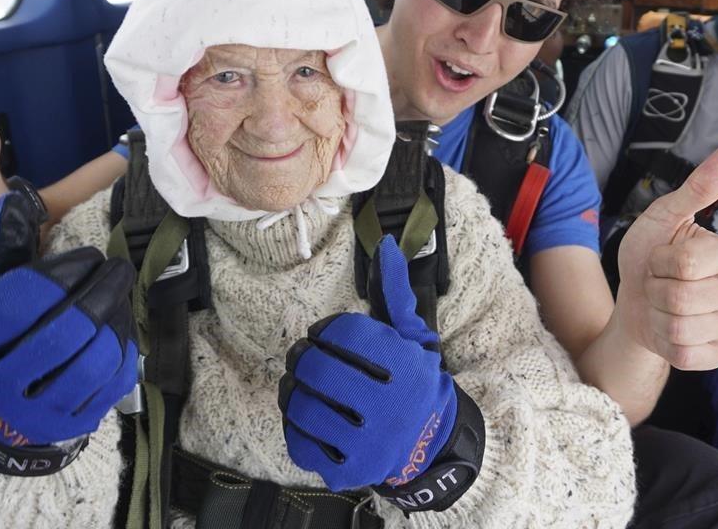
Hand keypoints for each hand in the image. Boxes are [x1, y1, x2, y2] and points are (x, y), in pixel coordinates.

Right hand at [0, 190, 138, 445]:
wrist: (2, 418)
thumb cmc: (7, 340)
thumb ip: (8, 252)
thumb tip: (12, 202)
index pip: (24, 297)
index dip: (66, 270)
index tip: (90, 255)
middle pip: (63, 331)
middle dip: (101, 292)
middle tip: (120, 269)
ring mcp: (32, 410)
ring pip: (91, 361)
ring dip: (115, 323)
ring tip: (121, 299)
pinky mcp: (66, 426)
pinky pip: (109, 384)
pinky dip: (123, 352)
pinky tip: (122, 331)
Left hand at [278, 236, 460, 491]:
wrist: (427, 446)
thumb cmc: (411, 382)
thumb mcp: (412, 338)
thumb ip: (394, 294)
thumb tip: (385, 245)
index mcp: (408, 367)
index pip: (346, 334)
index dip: (326, 330)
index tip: (324, 334)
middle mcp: (391, 407)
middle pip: (318, 369)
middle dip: (301, 358)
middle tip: (301, 356)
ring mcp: (368, 444)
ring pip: (303, 407)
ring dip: (291, 390)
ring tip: (296, 383)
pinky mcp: (348, 471)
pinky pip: (300, 442)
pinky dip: (294, 425)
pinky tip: (304, 416)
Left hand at [617, 144, 717, 369]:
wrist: (634, 303)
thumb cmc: (650, 256)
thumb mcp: (664, 218)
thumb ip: (698, 188)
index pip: (688, 263)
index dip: (659, 261)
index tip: (661, 258)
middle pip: (681, 298)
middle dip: (655, 290)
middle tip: (659, 284)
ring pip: (680, 328)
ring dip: (657, 316)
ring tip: (662, 306)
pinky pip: (685, 355)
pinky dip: (664, 343)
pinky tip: (668, 331)